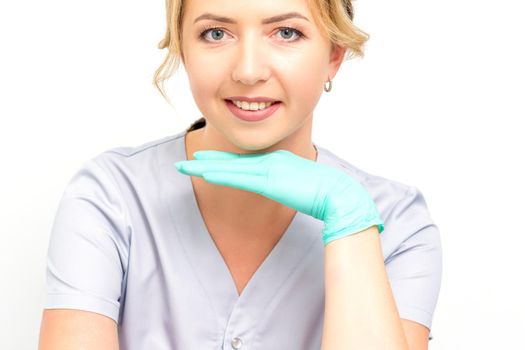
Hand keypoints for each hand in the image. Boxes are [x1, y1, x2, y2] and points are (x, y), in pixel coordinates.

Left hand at [174, 149, 383, 245]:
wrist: (338, 194)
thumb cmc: (326, 193)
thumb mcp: (302, 186)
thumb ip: (289, 185)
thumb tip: (283, 189)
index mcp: (278, 163)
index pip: (245, 163)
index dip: (224, 162)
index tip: (207, 161)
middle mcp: (271, 161)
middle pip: (233, 162)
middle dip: (209, 162)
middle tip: (187, 161)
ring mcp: (269, 170)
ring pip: (230, 168)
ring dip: (206, 167)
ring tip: (186, 166)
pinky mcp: (269, 181)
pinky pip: (238, 178)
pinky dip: (220, 174)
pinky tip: (204, 173)